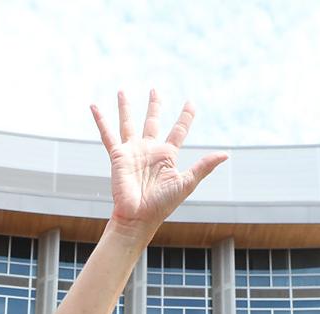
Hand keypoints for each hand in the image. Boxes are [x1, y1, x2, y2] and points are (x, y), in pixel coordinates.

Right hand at [92, 90, 227, 236]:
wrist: (137, 217)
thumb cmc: (162, 205)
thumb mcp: (186, 183)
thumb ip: (204, 166)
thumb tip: (225, 154)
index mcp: (167, 155)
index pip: (178, 130)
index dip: (185, 116)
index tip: (190, 102)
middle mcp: (149, 150)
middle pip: (152, 120)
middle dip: (154, 105)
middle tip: (154, 89)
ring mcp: (132, 151)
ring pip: (128, 122)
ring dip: (125, 107)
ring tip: (121, 90)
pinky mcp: (117, 156)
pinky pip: (107, 135)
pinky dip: (100, 120)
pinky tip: (94, 107)